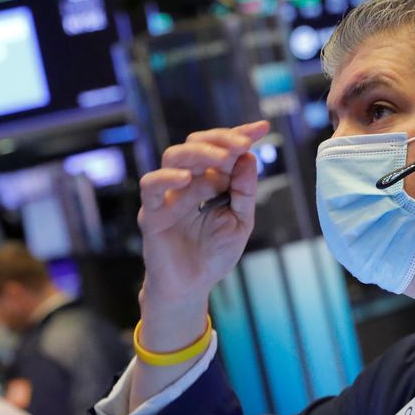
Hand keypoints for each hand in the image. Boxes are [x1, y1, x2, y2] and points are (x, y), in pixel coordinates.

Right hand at [137, 121, 269, 327]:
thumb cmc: (215, 254)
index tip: (262, 127)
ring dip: (201, 153)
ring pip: (174, 156)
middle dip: (221, 140)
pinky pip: (151, 186)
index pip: (221, 148)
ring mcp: (169, 194)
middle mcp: (188, 181)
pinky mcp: (152, 212)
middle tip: (243, 144)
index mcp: (211, 180)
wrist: (192, 287)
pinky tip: (187, 177)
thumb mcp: (241, 222)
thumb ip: (244, 192)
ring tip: (224, 159)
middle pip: (195, 143)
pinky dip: (167, 178)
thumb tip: (249, 157)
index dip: (240, 134)